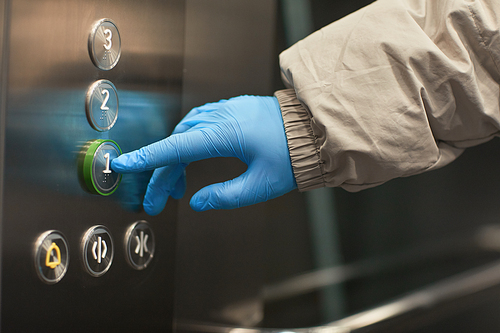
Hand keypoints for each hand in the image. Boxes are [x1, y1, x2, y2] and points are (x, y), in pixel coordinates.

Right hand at [111, 95, 296, 213]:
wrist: (314, 130)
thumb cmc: (292, 155)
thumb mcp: (260, 185)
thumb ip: (225, 196)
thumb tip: (197, 201)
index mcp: (225, 133)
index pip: (176, 148)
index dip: (147, 158)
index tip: (122, 165)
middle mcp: (221, 117)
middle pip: (177, 145)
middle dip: (162, 173)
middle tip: (157, 201)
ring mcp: (225, 110)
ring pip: (186, 134)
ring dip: (175, 159)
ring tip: (175, 186)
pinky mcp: (231, 111)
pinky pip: (199, 125)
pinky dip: (188, 144)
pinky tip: (190, 160)